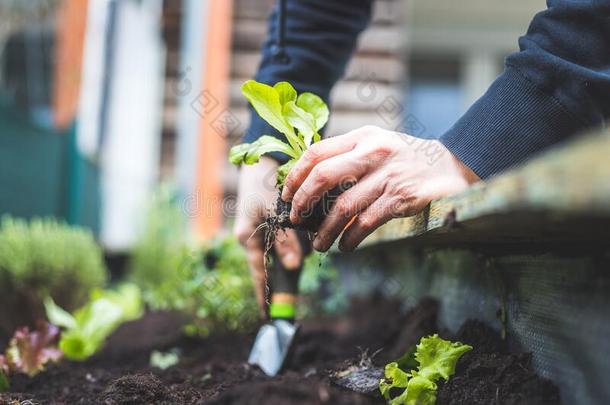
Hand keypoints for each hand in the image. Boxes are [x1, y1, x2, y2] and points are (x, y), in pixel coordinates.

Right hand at [233, 156, 303, 318]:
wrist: (264, 158)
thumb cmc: (263, 184)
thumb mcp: (272, 213)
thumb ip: (284, 240)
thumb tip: (296, 266)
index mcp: (248, 238)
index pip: (259, 275)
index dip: (264, 296)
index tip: (269, 317)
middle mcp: (257, 237)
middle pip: (279, 263)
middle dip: (293, 261)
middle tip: (300, 257)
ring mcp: (268, 230)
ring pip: (292, 248)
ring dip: (302, 243)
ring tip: (306, 227)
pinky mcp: (280, 221)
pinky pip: (295, 235)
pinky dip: (304, 232)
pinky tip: (310, 221)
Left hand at [281, 126, 479, 251]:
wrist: (452, 166)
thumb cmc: (405, 159)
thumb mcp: (376, 145)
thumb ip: (347, 156)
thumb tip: (308, 184)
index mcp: (362, 136)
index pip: (317, 152)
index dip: (295, 176)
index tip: (286, 196)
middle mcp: (374, 151)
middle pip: (323, 176)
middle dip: (303, 202)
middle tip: (296, 219)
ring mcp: (388, 175)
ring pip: (343, 206)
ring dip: (325, 230)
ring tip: (319, 244)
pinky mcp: (402, 198)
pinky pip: (366, 222)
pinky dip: (351, 238)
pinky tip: (345, 246)